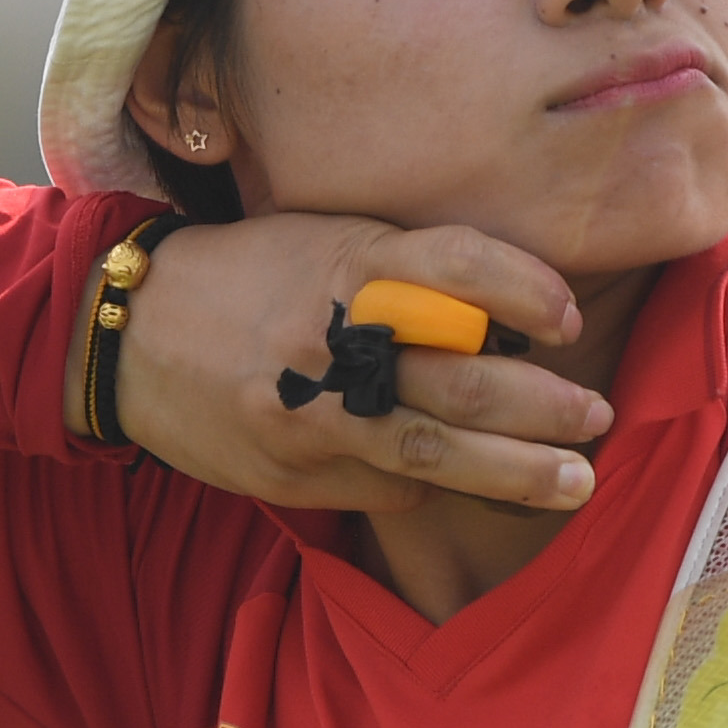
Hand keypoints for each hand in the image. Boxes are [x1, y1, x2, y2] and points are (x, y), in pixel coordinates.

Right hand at [103, 215, 611, 512]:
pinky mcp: (291, 471)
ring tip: (575, 482)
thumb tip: (509, 323)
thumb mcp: (327, 242)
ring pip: (435, 451)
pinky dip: (428, 481)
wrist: (129, 332)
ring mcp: (311, 413)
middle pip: (464, 380)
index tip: (568, 321)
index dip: (527, 291)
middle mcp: (335, 338)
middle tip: (598, 419)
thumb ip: (411, 273)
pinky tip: (457, 481)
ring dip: (517, 473)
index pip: (461, 264)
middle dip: (546, 409)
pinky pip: (386, 485)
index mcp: (350, 261)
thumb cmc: (251, 277)